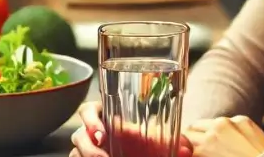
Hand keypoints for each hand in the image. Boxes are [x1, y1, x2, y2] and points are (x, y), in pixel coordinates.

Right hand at [71, 101, 193, 156]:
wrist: (139, 150)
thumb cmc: (143, 140)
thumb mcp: (153, 136)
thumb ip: (168, 139)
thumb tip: (187, 149)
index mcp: (104, 115)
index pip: (87, 110)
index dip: (90, 119)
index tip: (102, 133)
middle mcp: (91, 131)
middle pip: (77, 134)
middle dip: (87, 145)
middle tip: (102, 154)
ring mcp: (87, 148)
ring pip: (75, 151)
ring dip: (86, 156)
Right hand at [185, 116, 263, 156]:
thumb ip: (198, 156)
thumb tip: (189, 154)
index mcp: (204, 146)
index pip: (180, 142)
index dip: (181, 150)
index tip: (184, 153)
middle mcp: (215, 128)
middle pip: (191, 129)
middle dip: (191, 140)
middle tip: (196, 151)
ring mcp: (230, 121)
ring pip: (207, 123)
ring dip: (206, 133)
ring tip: (213, 147)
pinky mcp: (243, 120)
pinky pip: (226, 122)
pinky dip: (224, 130)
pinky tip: (231, 143)